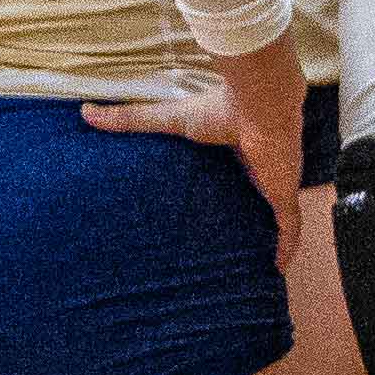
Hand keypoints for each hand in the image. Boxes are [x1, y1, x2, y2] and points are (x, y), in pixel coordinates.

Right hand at [83, 52, 306, 266]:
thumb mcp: (168, 120)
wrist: (259, 104)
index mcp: (232, 151)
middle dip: (244, 220)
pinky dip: (285, 248)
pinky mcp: (283, 195)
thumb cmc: (218, 109)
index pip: (229, 176)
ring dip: (267, 237)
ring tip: (252, 263)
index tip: (205, 213)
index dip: (221, 193)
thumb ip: (131, 120)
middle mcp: (256, 169)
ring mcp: (273, 183)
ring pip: (272, 218)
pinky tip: (277, 270)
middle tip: (226, 245)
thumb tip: (86, 112)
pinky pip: (289, 229)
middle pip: (252, 199)